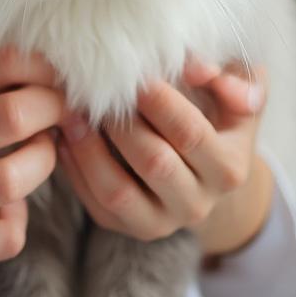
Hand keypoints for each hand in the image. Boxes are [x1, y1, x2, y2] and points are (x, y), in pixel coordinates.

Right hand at [0, 47, 62, 296]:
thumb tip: (28, 70)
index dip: (36, 67)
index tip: (50, 75)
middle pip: (10, 115)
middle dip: (52, 108)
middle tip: (60, 110)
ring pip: (14, 177)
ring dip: (43, 161)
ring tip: (39, 153)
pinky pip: (6, 234)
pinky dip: (18, 218)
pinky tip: (6, 208)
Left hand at [56, 59, 270, 252]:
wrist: (197, 168)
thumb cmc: (212, 116)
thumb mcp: (230, 95)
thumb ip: (229, 78)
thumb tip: (201, 69)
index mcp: (229, 170)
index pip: (191, 134)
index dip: (160, 102)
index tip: (134, 75)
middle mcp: (199, 205)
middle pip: (155, 163)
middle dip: (122, 125)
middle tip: (95, 91)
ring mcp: (161, 223)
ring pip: (118, 192)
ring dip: (89, 149)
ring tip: (72, 114)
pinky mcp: (126, 227)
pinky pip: (94, 203)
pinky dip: (75, 169)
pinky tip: (64, 137)